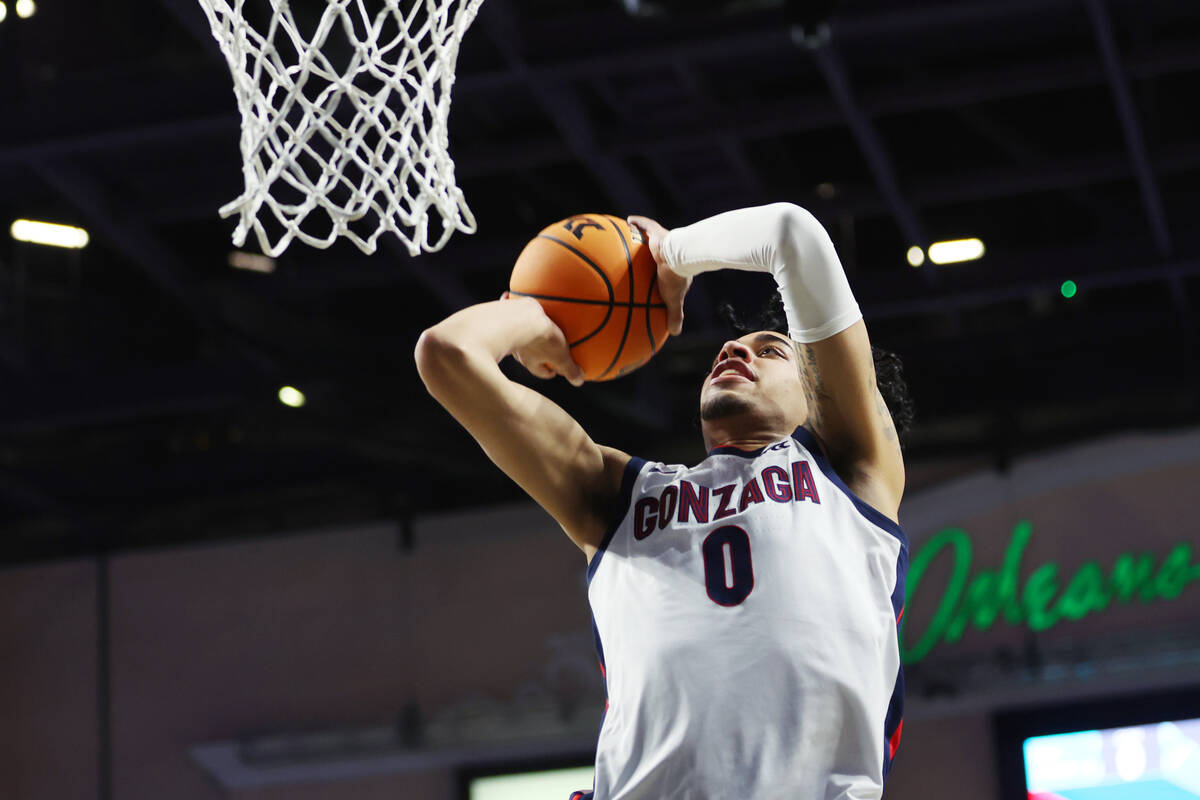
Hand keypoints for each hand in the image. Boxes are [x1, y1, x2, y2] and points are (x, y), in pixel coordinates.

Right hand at [499, 292, 585, 385]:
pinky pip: (523, 318)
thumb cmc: (540, 339)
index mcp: (530, 362)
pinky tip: (541, 307)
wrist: (520, 316)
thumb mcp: (560, 357)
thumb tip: (578, 381)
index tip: (556, 370)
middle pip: (532, 355)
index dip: (550, 372)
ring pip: (527, 336)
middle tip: (553, 348)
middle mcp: (520, 350)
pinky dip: (530, 315)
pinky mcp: (514, 317)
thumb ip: (569, 369)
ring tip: (547, 326)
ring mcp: (515, 333)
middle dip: (542, 353)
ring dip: (535, 333)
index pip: (541, 372)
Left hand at [627, 214, 690, 335]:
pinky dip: (637, 221)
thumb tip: (675, 334)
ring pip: (651, 236)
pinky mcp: (657, 232)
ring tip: (629, 234)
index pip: (664, 270)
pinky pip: (646, 224)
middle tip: (641, 256)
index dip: (661, 272)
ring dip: (643, 234)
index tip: (654, 276)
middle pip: (657, 252)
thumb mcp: (673, 299)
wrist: (679, 258)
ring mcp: (662, 241)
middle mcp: (666, 253)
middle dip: (651, 251)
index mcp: (672, 268)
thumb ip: (674, 315)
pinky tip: (628, 220)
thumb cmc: (675, 278)